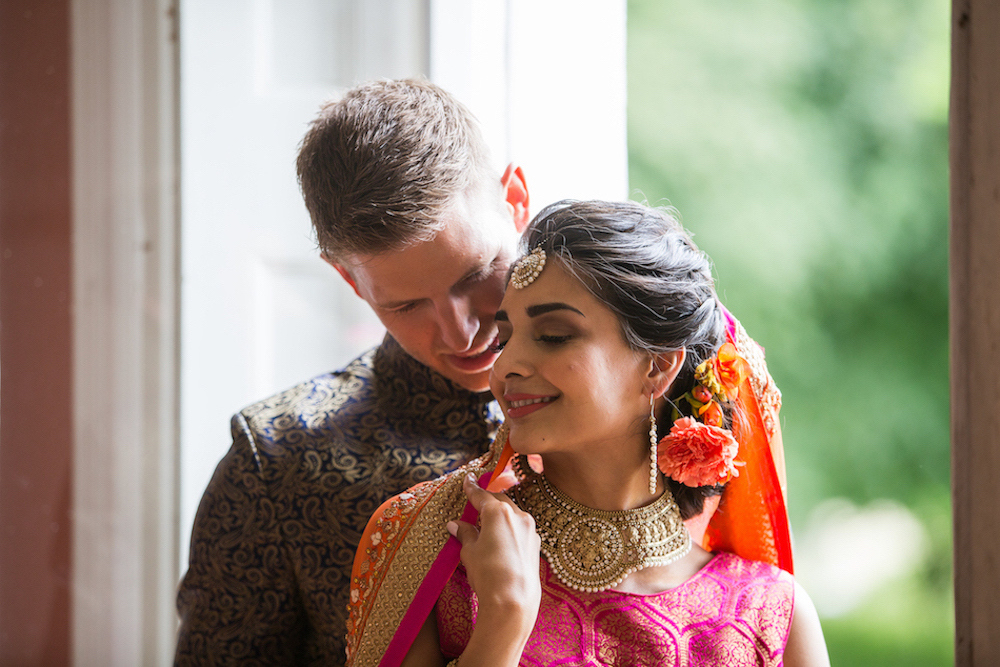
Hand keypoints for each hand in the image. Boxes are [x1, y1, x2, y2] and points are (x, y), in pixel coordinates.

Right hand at [447, 473, 541, 628]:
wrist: (514, 600)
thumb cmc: (488, 574)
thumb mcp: (470, 552)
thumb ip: (465, 534)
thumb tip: (456, 525)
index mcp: (497, 512)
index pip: (481, 494)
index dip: (472, 487)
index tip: (468, 479)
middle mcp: (517, 515)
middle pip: (499, 501)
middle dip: (487, 501)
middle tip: (475, 503)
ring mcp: (529, 529)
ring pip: (512, 514)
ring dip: (500, 516)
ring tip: (487, 525)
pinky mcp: (536, 544)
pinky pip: (520, 529)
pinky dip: (510, 529)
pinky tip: (501, 541)